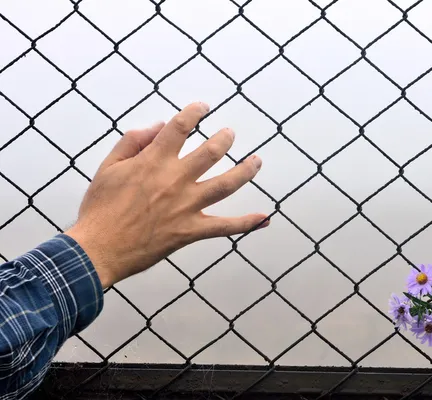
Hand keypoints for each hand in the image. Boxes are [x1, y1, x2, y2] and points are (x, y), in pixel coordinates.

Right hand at [64, 102, 269, 287]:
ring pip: (225, 184)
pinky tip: (265, 218)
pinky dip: (246, 223)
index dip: (194, 112)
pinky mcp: (190, 231)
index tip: (202, 107)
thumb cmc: (100, 208)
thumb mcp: (108, 167)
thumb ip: (133, 141)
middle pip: (211, 152)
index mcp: (154, 161)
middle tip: (230, 134)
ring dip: (245, 170)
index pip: (180, 127)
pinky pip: (225, 227)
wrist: (98, 249)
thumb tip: (159, 126)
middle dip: (225, 139)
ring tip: (256, 161)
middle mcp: (175, 180)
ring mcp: (186, 206)